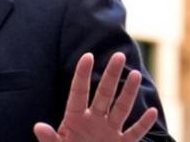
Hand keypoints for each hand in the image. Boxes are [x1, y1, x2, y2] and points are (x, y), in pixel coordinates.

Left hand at [34, 52, 157, 141]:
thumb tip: (39, 126)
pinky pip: (134, 133)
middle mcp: (94, 121)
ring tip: (135, 74)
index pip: (79, 92)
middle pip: (104, 94)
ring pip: (121, 109)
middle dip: (111, 75)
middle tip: (119, 55)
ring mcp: (109, 132)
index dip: (83, 74)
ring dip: (128, 93)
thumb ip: (50, 139)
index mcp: (74, 119)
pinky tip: (151, 111)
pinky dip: (143, 124)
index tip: (88, 56)